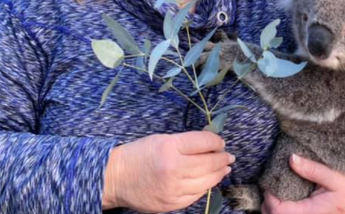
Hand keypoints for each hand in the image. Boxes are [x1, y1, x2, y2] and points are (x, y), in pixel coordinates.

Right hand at [103, 131, 233, 211]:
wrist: (115, 177)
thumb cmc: (139, 154)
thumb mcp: (161, 139)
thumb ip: (186, 143)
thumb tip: (210, 146)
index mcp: (170, 147)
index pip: (204, 142)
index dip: (217, 142)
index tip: (221, 142)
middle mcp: (174, 168)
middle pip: (209, 163)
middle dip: (222, 159)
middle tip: (229, 156)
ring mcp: (174, 189)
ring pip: (206, 181)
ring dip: (218, 174)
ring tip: (224, 168)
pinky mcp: (172, 204)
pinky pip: (196, 195)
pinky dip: (205, 187)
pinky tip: (209, 181)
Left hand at [261, 154, 344, 213]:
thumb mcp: (336, 177)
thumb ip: (313, 169)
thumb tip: (291, 159)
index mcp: (314, 212)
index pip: (280, 212)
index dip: (270, 197)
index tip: (269, 181)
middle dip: (268, 202)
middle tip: (269, 183)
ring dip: (273, 205)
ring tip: (274, 188)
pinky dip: (281, 207)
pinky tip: (282, 195)